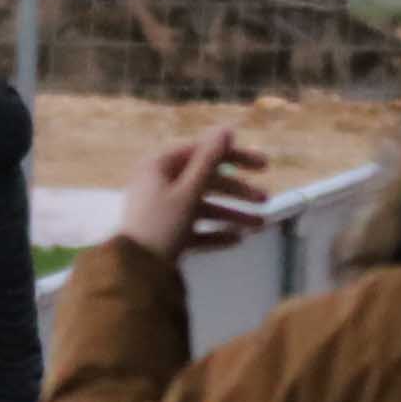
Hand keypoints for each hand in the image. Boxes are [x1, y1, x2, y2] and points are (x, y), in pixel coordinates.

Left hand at [117, 129, 270, 261]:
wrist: (135, 272)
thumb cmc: (161, 224)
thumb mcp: (189, 191)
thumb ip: (209, 160)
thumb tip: (225, 129)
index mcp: (158, 166)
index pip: (201, 152)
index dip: (234, 156)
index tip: (264, 166)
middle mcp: (157, 184)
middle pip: (204, 181)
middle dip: (237, 191)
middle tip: (266, 199)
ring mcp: (159, 210)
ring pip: (201, 207)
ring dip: (231, 214)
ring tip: (259, 226)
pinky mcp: (163, 234)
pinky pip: (192, 229)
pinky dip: (213, 232)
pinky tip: (237, 240)